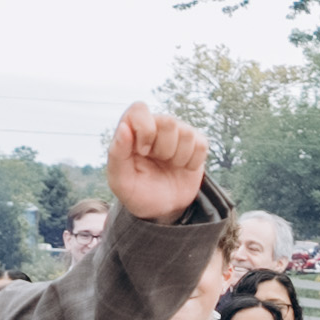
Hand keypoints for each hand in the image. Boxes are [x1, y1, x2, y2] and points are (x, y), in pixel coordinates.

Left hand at [100, 98, 211, 225]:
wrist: (161, 210)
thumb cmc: (137, 192)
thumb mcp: (120, 181)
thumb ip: (117, 154)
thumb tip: (123, 127)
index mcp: (132, 129)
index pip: (139, 109)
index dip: (144, 130)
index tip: (142, 152)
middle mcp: (155, 125)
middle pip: (168, 122)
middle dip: (163, 149)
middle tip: (157, 161)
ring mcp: (178, 132)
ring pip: (186, 133)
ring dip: (178, 157)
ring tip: (168, 165)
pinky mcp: (196, 143)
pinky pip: (201, 145)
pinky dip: (192, 163)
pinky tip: (182, 168)